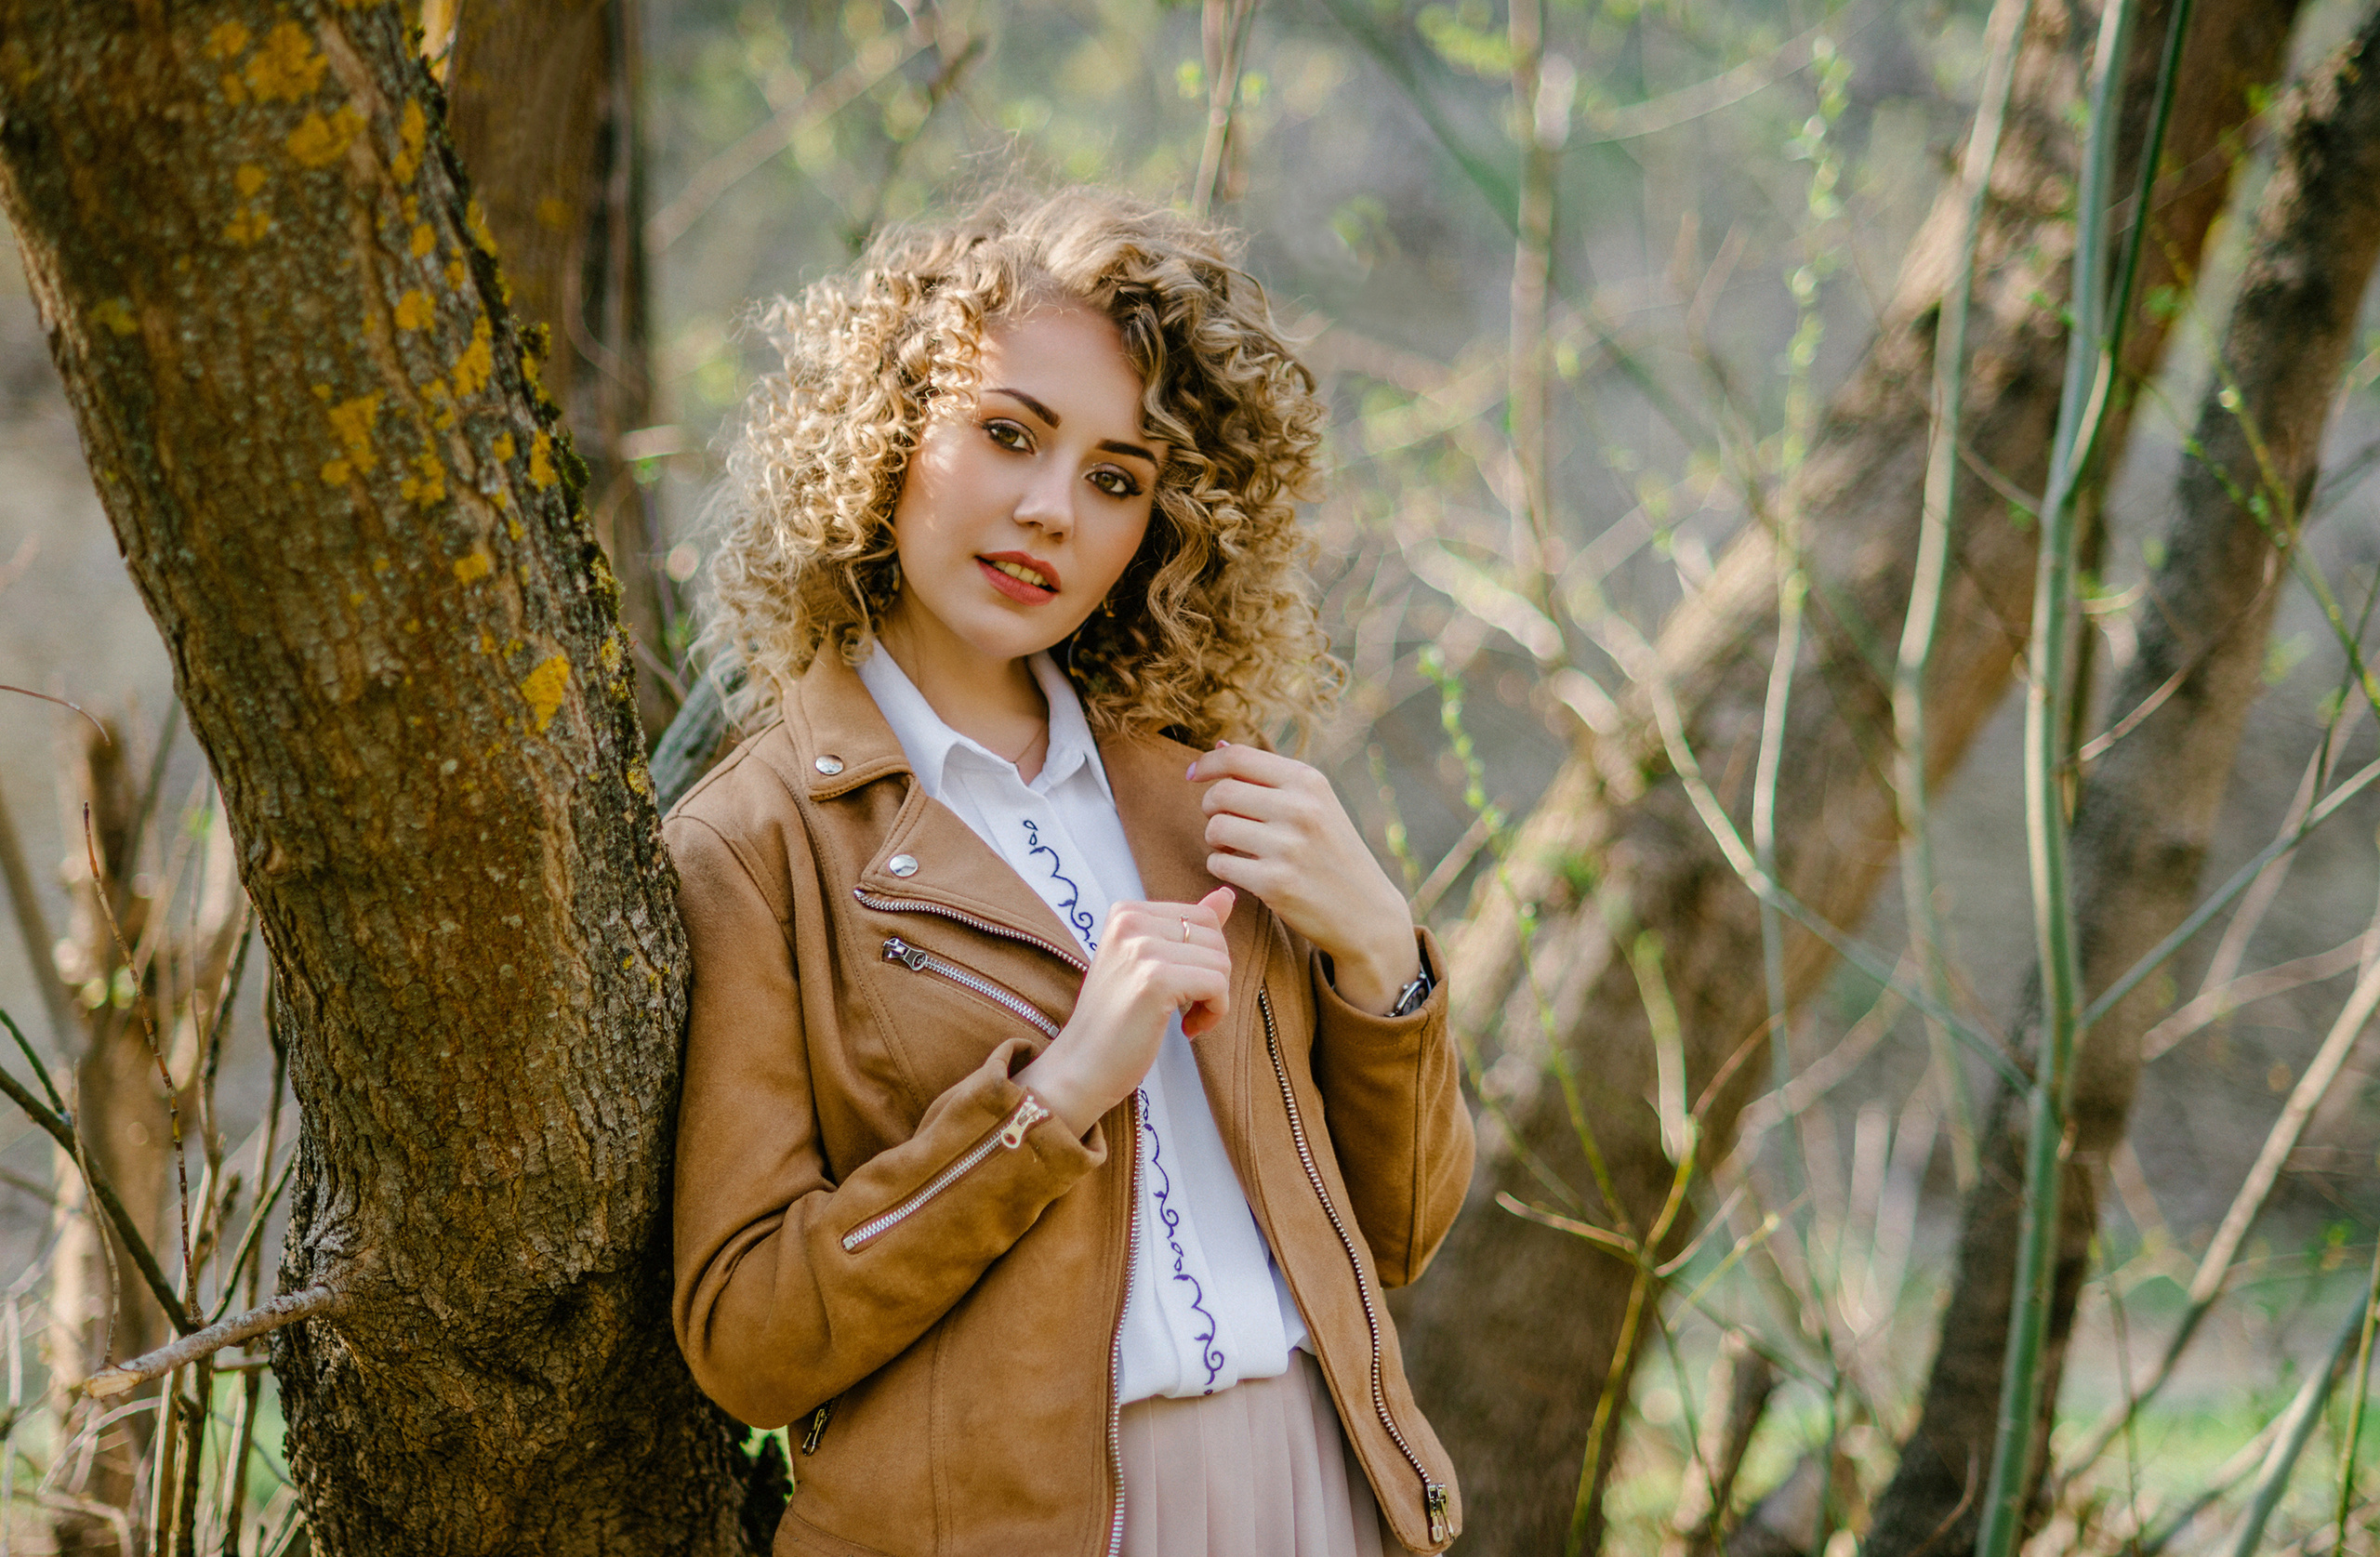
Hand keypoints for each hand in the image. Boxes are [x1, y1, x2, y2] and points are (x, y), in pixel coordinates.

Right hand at [1016, 886, 1234, 1135]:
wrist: (1080, 1068)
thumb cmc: (1116, 1020)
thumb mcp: (1148, 963)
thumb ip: (1187, 926)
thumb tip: (1227, 894)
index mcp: (1126, 911)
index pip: (1203, 917)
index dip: (1204, 958)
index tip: (1181, 988)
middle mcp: (1130, 921)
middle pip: (1215, 938)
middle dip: (1213, 978)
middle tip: (1186, 1009)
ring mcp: (1140, 949)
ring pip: (1221, 962)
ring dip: (1214, 999)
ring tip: (1184, 1020)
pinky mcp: (1154, 980)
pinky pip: (1217, 985)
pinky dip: (1214, 1013)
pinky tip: (1187, 1030)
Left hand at [1189, 742, 1418, 1014]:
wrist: (1367, 913)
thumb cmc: (1333, 854)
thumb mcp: (1316, 804)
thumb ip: (1269, 777)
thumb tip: (1219, 744)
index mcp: (1309, 781)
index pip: (1238, 757)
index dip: (1207, 763)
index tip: (1193, 775)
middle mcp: (1300, 808)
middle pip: (1220, 793)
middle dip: (1211, 807)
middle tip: (1224, 823)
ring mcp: (1288, 847)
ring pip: (1215, 828)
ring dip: (1216, 840)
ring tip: (1235, 848)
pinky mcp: (1274, 883)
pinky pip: (1219, 864)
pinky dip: (1221, 867)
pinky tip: (1242, 871)